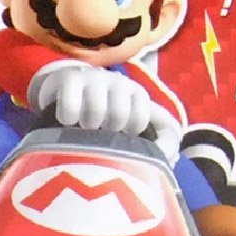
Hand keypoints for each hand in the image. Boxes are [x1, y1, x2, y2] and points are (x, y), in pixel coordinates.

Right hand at [29, 62, 160, 135]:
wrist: (63, 90)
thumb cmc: (103, 114)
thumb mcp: (131, 123)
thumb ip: (159, 138)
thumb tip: (172, 157)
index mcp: (136, 93)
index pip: (143, 118)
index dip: (131, 132)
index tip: (121, 134)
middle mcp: (117, 82)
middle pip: (120, 115)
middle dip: (108, 131)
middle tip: (99, 131)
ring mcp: (93, 78)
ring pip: (96, 111)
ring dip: (88, 126)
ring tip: (82, 127)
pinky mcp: (68, 78)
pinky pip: (70, 106)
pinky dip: (67, 118)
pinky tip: (66, 120)